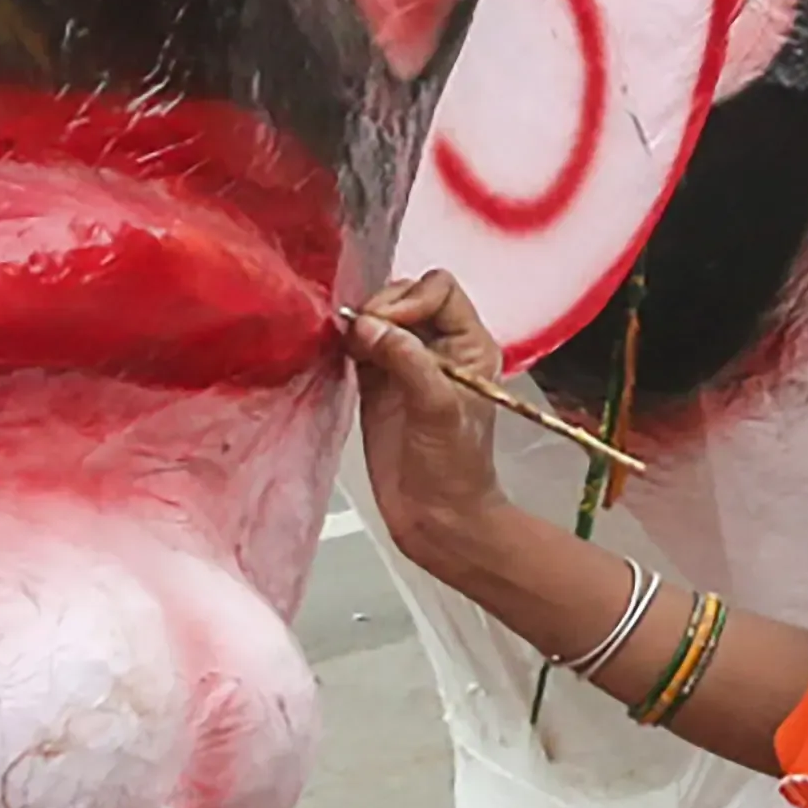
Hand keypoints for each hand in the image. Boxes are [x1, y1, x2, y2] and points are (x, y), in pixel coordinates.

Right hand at [341, 269, 526, 587]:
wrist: (436, 518)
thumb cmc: (454, 467)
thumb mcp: (438, 408)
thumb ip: (406, 361)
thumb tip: (368, 325)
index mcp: (469, 343)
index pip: (441, 290)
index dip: (412, 298)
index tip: (387, 324)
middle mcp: (439, 346)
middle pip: (407, 296)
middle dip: (383, 307)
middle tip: (361, 334)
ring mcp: (406, 364)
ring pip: (381, 318)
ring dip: (361, 322)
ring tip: (348, 342)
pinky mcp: (377, 384)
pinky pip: (359, 346)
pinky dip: (347, 343)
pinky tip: (338, 351)